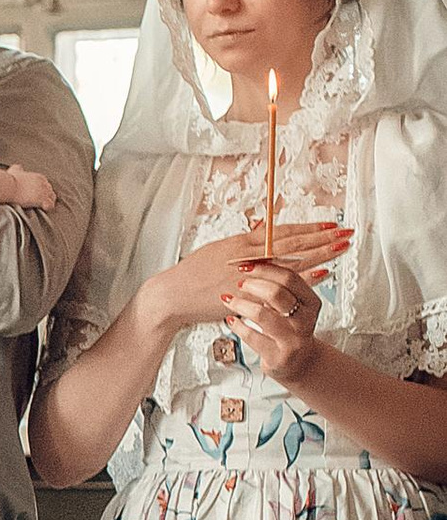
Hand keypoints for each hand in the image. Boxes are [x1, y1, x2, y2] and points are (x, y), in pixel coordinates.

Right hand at [11, 167, 58, 211]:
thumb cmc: (11, 180)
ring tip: (43, 206)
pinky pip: (50, 205)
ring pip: (52, 198)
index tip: (38, 194)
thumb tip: (18, 167)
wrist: (9, 187)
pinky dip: (48, 207)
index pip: (46, 184)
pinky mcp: (41, 200)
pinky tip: (44, 209)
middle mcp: (43, 183)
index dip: (43, 190)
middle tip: (41, 201)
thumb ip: (18, 168)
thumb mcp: (15, 170)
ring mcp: (43, 192)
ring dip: (48, 202)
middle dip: (47, 195)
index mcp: (39, 177)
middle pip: (50, 190)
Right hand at [135, 224, 348, 339]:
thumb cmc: (194, 272)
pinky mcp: (248, 295)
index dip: (308, 228)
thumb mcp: (219, 249)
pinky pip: (281, 286)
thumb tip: (263, 228)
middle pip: (293, 245)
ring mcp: (250, 276)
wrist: (174, 296)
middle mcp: (249, 256)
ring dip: (320, 256)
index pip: (282, 232)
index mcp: (243, 243)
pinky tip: (322, 273)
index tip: (330, 224)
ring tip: (341, 249)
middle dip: (322, 239)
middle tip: (346, 233)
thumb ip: (244, 241)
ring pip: (292, 263)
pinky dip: (302, 279)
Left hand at [219, 258, 332, 381]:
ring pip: (262, 315)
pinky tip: (231, 320)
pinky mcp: (278, 357)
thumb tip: (255, 259)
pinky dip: (237, 326)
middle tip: (239, 282)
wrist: (298, 363)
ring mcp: (293, 340)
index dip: (265, 269)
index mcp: (311, 302)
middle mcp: (305, 321)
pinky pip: (251, 336)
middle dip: (253, 285)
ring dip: (240, 304)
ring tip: (229, 300)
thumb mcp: (291, 305)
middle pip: (277, 294)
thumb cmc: (289, 328)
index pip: (290, 278)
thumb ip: (279, 285)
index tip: (247, 265)